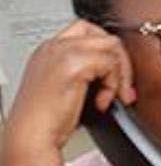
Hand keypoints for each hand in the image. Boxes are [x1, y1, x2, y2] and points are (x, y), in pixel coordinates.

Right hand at [3, 20, 134, 157]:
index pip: (87, 31)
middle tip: (123, 89)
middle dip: (121, 62)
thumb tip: (115, 69)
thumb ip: (84, 70)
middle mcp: (54, 46)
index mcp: (49, 49)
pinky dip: (113, 86)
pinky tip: (101, 102)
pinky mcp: (73, 64)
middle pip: (103, 36)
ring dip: (119, 76)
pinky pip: (110, 64)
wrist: (32, 135)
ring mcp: (62, 52)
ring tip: (108, 98)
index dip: (107, 52)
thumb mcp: (65, 86)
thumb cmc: (48, 120)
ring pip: (111, 48)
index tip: (113, 77)